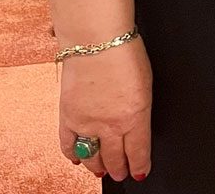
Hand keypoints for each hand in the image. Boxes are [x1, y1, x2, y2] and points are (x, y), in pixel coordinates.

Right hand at [57, 37, 151, 180]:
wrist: (95, 40)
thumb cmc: (125, 53)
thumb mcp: (146, 84)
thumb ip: (140, 109)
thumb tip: (136, 124)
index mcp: (136, 116)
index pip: (138, 151)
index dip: (140, 165)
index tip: (140, 172)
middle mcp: (111, 125)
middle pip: (115, 157)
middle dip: (120, 169)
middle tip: (122, 174)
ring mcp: (87, 123)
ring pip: (93, 156)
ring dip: (98, 166)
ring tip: (102, 171)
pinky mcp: (68, 117)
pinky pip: (68, 145)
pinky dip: (73, 155)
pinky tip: (78, 160)